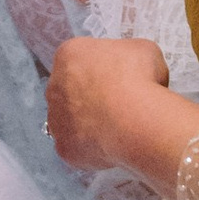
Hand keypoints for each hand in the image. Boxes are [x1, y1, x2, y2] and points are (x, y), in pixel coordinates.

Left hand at [47, 35, 173, 177]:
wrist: (134, 119)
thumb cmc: (139, 79)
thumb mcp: (144, 51)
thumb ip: (129, 56)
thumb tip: (134, 68)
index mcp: (69, 54)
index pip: (78, 59)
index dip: (100, 70)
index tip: (118, 78)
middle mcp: (54, 85)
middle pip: (69, 90)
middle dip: (89, 96)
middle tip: (117, 104)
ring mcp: (55, 119)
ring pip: (70, 120)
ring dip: (87, 123)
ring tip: (116, 128)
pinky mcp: (63, 147)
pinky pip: (76, 147)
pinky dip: (92, 148)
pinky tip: (112, 145)